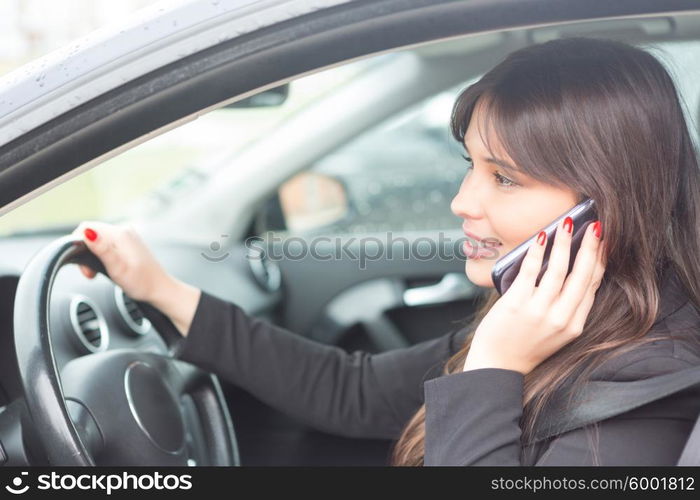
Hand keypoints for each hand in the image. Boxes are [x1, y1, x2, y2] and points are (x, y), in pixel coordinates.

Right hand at [70, 220, 172, 303]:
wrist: (160, 289)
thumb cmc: (142, 283)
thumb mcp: (118, 269)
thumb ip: (102, 250)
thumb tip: (87, 232)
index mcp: (120, 235)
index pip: (87, 227)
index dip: (77, 244)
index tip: (82, 264)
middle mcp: (124, 231)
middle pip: (91, 233)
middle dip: (84, 252)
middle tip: (90, 273)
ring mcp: (127, 236)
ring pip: (98, 239)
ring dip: (92, 255)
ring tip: (97, 272)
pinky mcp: (129, 243)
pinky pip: (107, 243)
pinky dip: (101, 255)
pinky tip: (107, 268)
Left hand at [463, 217, 606, 374]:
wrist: (496, 366)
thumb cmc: (524, 345)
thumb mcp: (555, 333)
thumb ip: (566, 308)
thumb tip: (569, 269)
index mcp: (574, 325)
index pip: (593, 286)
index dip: (601, 260)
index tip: (605, 241)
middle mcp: (561, 319)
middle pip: (582, 275)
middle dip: (590, 247)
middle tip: (595, 225)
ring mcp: (539, 312)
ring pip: (558, 270)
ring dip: (564, 243)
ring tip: (567, 224)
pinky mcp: (517, 304)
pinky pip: (530, 271)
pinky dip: (537, 251)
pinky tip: (541, 237)